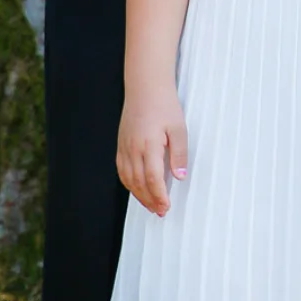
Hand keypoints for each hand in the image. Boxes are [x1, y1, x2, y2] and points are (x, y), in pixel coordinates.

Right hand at [117, 86, 188, 215]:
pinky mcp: (121, 144)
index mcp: (149, 145)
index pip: (152, 178)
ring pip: (128, 179)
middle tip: (160, 212)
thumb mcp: (179, 128)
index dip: (159, 196)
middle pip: (138, 183)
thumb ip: (179, 154)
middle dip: (149, 200)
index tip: (165, 207)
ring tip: (150, 205)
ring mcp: (124, 147)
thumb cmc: (164, 105)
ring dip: (139, 195)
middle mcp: (133, 149)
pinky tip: (136, 189)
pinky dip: (129, 183)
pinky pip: (122, 170)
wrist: (145, 88)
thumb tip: (180, 176)